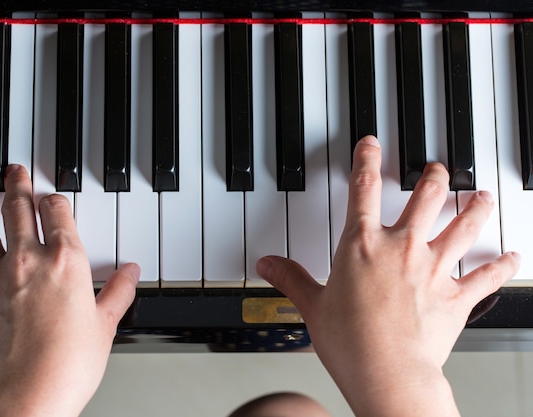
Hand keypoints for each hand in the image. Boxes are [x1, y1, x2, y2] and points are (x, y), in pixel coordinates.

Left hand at [0, 165, 139, 416]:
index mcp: (66, 261)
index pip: (58, 213)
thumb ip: (119, 292)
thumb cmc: (70, 362)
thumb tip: (131, 273)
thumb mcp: (106, 324)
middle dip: (16, 185)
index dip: (56, 201)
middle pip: (18, 209)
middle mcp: (28, 261)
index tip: (55, 199)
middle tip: (13, 171)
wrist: (32, 392)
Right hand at [257, 136, 519, 416]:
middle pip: (425, 197)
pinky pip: (486, 276)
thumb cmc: (351, 342)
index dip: (366, 161)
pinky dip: (501, 265)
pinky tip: (511, 257)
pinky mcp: (456, 296)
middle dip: (432, 176)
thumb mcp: (313, 306)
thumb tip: (268, 265)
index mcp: (362, 245)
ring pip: (463, 226)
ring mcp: (433, 269)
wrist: (387, 373)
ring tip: (480, 196)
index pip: (364, 189)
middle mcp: (402, 248)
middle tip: (435, 168)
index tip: (371, 145)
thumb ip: (291, 279)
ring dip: (475, 208)